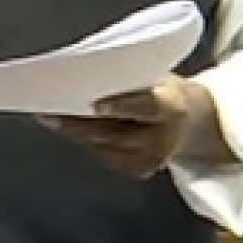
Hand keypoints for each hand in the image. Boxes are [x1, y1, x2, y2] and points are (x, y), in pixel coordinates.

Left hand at [41, 75, 223, 178]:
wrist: (195, 123)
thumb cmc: (166, 91)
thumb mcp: (158, 78)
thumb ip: (130, 80)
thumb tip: (88, 71)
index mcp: (170, 107)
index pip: (145, 107)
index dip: (121, 107)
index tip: (96, 105)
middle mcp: (162, 138)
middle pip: (114, 133)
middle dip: (78, 123)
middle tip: (48, 112)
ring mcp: (151, 160)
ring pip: (103, 146)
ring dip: (74, 132)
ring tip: (48, 116)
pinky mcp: (139, 171)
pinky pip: (104, 155)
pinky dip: (86, 141)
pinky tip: (68, 128)